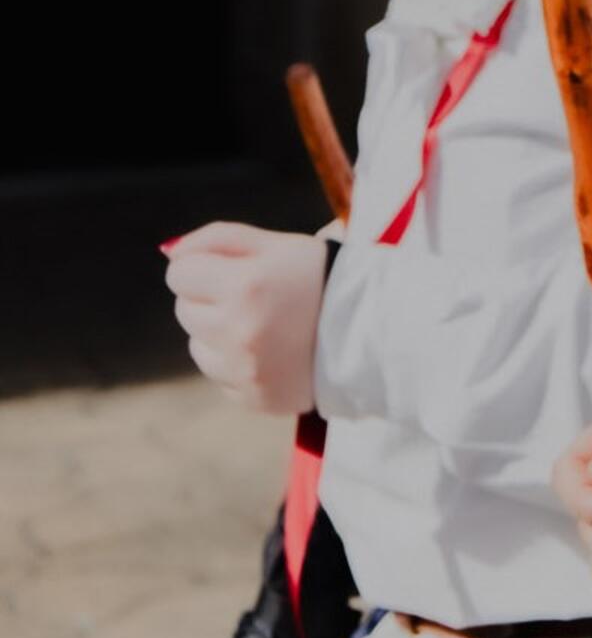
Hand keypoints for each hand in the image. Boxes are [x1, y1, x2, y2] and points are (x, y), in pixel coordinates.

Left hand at [163, 223, 326, 414]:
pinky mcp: (254, 399)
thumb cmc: (323, 278)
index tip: (231, 269)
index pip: (180, 273)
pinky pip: (221, 378)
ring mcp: (246, 371)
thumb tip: (170, 252)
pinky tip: (271, 352)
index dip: (204, 266)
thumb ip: (219, 238)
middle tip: (254, 295)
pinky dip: (237, 364)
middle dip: (211, 298)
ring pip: (197, 346)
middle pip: (185, 310)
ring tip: (264, 325)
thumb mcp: (278, 244)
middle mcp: (240, 331)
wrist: (374, 328)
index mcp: (246, 285)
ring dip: (219, 334)